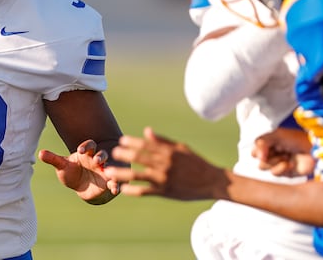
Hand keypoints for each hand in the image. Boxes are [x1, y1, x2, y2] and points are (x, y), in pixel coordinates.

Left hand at [38, 139, 119, 204]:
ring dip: (111, 169)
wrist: (82, 187)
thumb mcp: (62, 166)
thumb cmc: (72, 173)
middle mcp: (98, 159)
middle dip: (100, 156)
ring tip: (109, 173)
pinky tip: (115, 189)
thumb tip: (40, 153)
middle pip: (102, 154)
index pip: (89, 145)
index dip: (86, 146)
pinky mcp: (109, 182)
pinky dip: (115, 185)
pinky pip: (114, 182)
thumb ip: (53, 159)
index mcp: (87, 153)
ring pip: (111, 166)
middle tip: (97, 161)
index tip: (81, 151)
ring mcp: (105, 170)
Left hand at [103, 127, 226, 200]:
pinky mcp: (165, 191)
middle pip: (139, 158)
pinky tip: (123, 189)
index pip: (146, 145)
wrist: (213, 182)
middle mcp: (165, 164)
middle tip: (112, 153)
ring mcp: (164, 178)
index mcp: (168, 152)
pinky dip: (133, 190)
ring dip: (122, 173)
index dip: (132, 142)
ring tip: (109, 172)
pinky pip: (145, 191)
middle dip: (124, 155)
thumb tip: (146, 131)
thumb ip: (162, 141)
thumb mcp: (181, 148)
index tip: (121, 140)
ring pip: (138, 175)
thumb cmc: (196, 163)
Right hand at [252, 128, 313, 176]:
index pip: (254, 150)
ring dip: (274, 161)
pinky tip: (290, 163)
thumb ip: (262, 142)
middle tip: (279, 150)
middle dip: (267, 155)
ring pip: (263, 167)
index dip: (257, 150)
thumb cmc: (296, 139)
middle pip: (257, 160)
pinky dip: (282, 167)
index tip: (265, 147)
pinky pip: (275, 173)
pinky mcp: (285, 173)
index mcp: (268, 144)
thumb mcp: (276, 135)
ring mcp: (277, 164)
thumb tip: (257, 157)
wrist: (314, 148)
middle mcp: (271, 154)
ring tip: (286, 156)